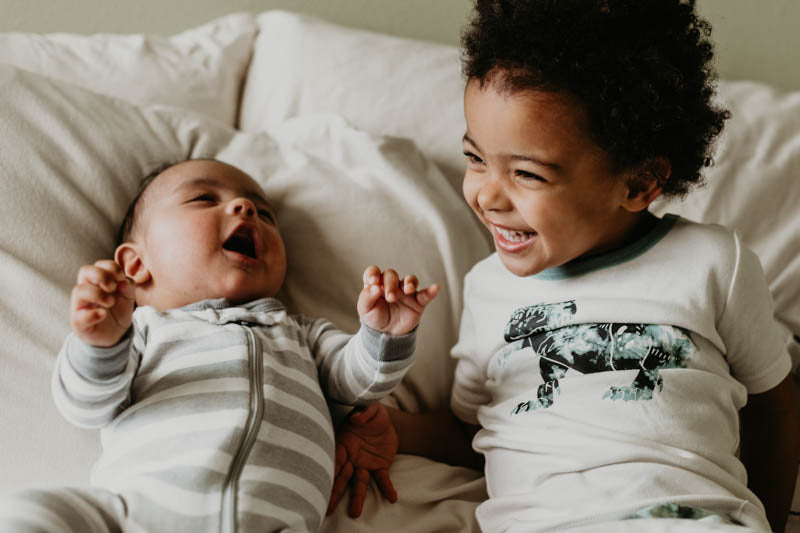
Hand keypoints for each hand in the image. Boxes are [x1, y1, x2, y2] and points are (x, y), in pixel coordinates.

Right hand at [70, 259, 134, 346]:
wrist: (115, 334)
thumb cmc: (118, 310)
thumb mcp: (128, 296)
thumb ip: (128, 286)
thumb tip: (124, 281)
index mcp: (98, 280)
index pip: (99, 265)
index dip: (111, 267)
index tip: (121, 277)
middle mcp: (87, 289)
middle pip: (85, 271)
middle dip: (102, 276)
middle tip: (113, 287)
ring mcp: (81, 305)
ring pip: (79, 290)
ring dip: (98, 294)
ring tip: (111, 302)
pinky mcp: (79, 322)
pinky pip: (80, 316)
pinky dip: (92, 314)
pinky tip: (103, 314)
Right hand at [328, 403, 398, 517]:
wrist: (385, 421)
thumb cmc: (371, 413)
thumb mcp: (369, 407)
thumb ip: (364, 412)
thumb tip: (357, 418)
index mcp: (344, 443)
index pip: (336, 458)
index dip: (331, 469)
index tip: (323, 480)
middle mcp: (352, 458)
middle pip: (342, 477)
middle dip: (334, 492)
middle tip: (327, 508)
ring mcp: (364, 464)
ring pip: (359, 483)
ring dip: (357, 498)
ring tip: (354, 513)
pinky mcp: (380, 467)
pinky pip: (382, 480)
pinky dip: (387, 488)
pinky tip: (392, 497)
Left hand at [358, 266, 438, 334]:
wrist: (386, 335)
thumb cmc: (374, 318)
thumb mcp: (364, 310)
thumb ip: (366, 297)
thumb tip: (374, 286)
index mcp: (376, 284)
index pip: (374, 272)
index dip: (373, 273)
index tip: (373, 281)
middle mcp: (391, 285)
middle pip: (391, 275)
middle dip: (390, 284)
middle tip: (390, 298)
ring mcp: (405, 292)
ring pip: (409, 280)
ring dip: (409, 282)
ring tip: (409, 290)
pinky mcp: (417, 302)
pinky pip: (425, 294)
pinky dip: (430, 291)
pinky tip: (435, 288)